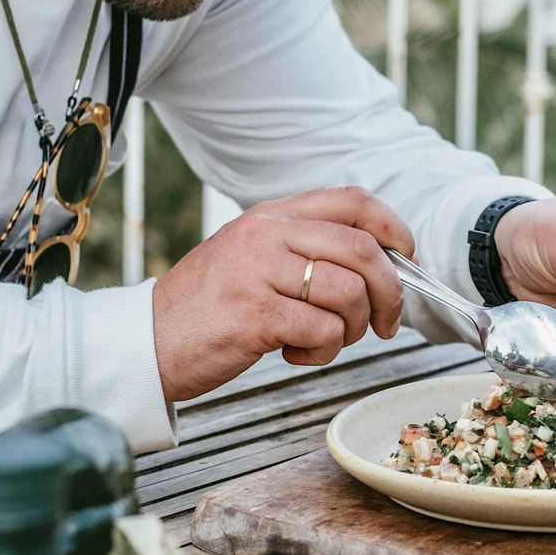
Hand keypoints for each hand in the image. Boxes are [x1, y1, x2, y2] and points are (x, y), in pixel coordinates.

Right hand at [152, 186, 410, 402]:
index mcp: (270, 214)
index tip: (407, 258)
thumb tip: (378, 267)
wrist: (148, 342)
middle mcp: (266, 234)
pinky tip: (294, 354)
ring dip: (354, 329)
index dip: (393, 228)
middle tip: (386, 323)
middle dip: (390, 292)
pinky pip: (324, 330)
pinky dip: (323, 351)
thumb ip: (303, 250)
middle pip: (363, 249)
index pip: (352, 200)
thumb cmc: (207, 309)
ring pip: (349, 294)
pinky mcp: (256, 314)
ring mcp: (259, 271)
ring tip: (325, 341)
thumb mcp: (251, 258)